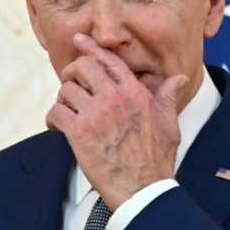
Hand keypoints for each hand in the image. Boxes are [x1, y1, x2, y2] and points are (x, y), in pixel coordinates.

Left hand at [45, 33, 186, 209]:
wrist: (142, 189)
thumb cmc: (156, 161)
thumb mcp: (169, 125)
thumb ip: (167, 98)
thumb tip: (177, 78)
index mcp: (137, 94)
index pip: (110, 61)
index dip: (91, 47)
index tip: (78, 40)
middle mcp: (116, 99)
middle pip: (83, 68)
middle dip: (72, 74)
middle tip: (70, 86)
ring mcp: (97, 114)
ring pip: (66, 90)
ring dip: (62, 100)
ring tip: (66, 113)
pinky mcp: (79, 132)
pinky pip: (55, 112)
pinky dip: (52, 119)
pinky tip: (56, 127)